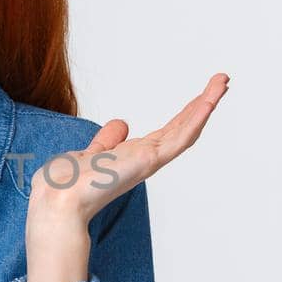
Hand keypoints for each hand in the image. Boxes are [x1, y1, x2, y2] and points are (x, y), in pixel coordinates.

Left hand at [23, 73, 228, 281]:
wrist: (58, 201)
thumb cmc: (67, 185)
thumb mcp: (92, 153)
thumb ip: (107, 141)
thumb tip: (121, 124)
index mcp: (133, 158)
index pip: (167, 132)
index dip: (185, 114)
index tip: (200, 97)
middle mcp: (145, 160)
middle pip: (182, 128)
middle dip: (202, 104)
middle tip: (221, 81)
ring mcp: (149, 161)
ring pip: (186, 130)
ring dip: (206, 104)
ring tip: (222, 81)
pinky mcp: (148, 160)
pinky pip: (178, 138)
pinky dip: (195, 119)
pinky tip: (209, 101)